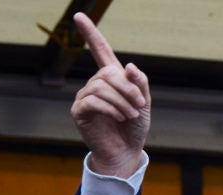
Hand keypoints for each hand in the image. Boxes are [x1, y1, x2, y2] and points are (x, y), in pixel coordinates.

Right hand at [69, 12, 149, 177]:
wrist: (127, 151)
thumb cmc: (134, 126)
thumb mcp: (144, 102)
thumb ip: (139, 83)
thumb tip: (128, 66)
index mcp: (111, 77)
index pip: (99, 49)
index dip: (90, 33)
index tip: (79, 16)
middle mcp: (95, 84)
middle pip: (107, 73)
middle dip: (128, 88)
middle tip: (140, 105)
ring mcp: (85, 97)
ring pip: (101, 87)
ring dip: (121, 101)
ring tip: (131, 115)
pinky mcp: (79, 111)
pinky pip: (93, 101)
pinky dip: (110, 109)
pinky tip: (119, 118)